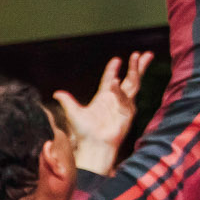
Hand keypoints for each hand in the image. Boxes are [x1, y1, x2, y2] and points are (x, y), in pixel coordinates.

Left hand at [56, 52, 152, 169]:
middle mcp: (115, 100)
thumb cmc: (84, 133)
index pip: (109, 79)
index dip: (113, 69)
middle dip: (136, 66)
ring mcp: (123, 106)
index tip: (117, 59)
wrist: (92, 146)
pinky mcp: (127, 113)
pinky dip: (119, 90)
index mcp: (103, 98)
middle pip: (129, 79)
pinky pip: (124, 98)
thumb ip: (67, 101)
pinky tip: (114, 81)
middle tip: (142, 54)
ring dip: (136, 71)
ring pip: (133, 84)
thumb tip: (57, 93)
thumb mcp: (73, 113)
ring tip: (139, 57)